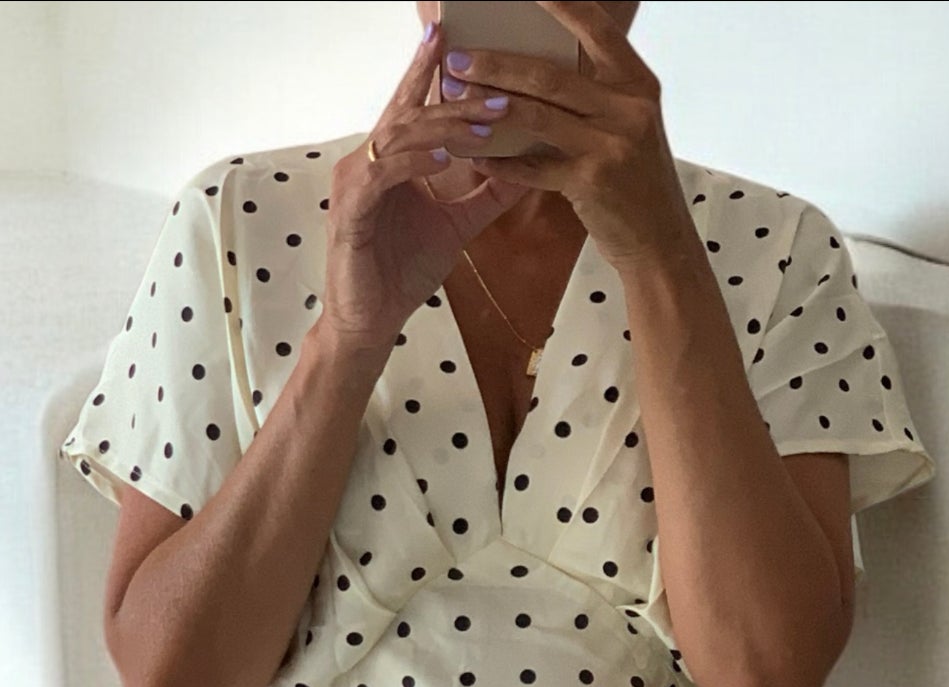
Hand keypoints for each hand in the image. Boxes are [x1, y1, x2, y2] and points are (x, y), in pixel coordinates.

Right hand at [318, 19, 532, 355]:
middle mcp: (367, 161)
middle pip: (410, 113)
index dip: (427, 68)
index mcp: (389, 159)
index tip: (451, 33)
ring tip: (483, 126)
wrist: (371, 322)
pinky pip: (383, 175)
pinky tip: (444, 159)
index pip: (411, 104)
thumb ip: (487, 195)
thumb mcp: (457, 226)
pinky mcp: (351, 211)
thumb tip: (529, 170)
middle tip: (496, 90)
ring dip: (443, 129)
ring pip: (399, 138)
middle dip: (453, 98)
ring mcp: (356, 182)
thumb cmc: (402, 271)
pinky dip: (414, 163)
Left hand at [442, 0, 697, 274]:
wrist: (660, 241)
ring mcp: (610, 145)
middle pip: (549, 75)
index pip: (596, 28)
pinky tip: (477, 157)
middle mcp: (628, 108)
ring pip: (537, 114)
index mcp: (637, 83)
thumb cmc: (637, 182)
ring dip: (489, 105)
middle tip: (458, 59)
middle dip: (496, 64)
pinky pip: (534, 166)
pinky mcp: (591, 181)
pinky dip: (503, 162)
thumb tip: (537, 70)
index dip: (561, 5)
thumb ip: (595, 96)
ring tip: (456, 99)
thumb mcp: (628, 126)